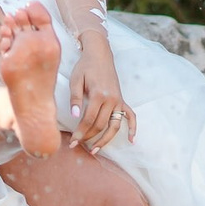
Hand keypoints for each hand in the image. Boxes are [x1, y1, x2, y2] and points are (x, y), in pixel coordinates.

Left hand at [69, 33, 135, 151]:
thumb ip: (75, 98)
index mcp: (99, 95)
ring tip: (95, 150)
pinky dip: (132, 128)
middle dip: (88, 138)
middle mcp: (111, 100)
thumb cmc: (85, 66)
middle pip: (100, 125)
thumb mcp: (76, 79)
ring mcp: (119, 101)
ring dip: (105, 140)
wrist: (100, 55)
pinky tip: (131, 140)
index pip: (89, 120)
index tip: (72, 142)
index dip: (79, 133)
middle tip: (77, 146)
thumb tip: (73, 116)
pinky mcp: (122, 100)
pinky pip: (131, 116)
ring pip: (114, 126)